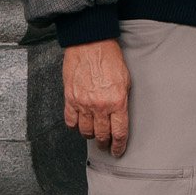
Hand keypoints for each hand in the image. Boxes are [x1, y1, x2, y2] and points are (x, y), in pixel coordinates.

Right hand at [63, 37, 130, 153]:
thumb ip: (123, 100)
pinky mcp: (70, 98)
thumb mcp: (126, 80)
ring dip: (91, 135)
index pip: (119, 133)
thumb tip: (120, 116)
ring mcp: (83, 103)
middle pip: (102, 135)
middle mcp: (100, 106)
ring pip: (86, 131)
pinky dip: (75, 126)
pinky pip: (70, 121)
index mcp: (117, 102)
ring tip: (93, 134)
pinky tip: (79, 124)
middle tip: (105, 145)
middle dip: (105, 143)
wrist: (90, 43)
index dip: (119, 146)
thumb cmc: (109, 58)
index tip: (117, 151)